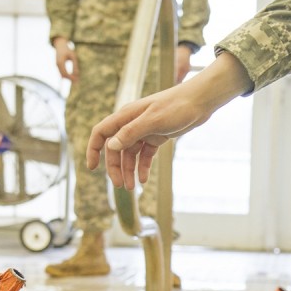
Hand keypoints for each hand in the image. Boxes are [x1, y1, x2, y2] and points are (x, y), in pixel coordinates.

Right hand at [54, 37, 78, 81]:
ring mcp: (57, 65)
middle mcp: (57, 65)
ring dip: (68, 78)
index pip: (65, 73)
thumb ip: (75, 65)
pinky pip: (62, 73)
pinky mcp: (58, 66)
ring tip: (76, 80)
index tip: (77, 80)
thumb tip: (77, 74)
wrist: (60, 45)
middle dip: (70, 79)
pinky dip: (67, 75)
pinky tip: (73, 77)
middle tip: (77, 82)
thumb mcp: (73, 56)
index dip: (71, 78)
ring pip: (62, 75)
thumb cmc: (68, 50)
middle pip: (63, 75)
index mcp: (60, 62)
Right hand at [87, 51, 251, 188]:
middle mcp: (131, 123)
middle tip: (120, 186)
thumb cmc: (176, 106)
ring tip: (131, 187)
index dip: (93, 149)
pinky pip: (144, 155)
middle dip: (115, 168)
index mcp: (126, 116)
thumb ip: (130, 133)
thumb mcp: (153, 121)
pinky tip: (143, 180)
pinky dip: (142, 167)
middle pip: (115, 149)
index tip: (91, 168)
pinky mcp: (156, 137)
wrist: (199, 102)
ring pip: (130, 154)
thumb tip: (111, 147)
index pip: (101, 133)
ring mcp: (144, 130)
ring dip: (129, 170)